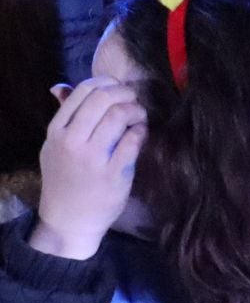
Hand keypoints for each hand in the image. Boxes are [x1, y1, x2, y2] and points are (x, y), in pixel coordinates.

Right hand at [30, 79, 145, 260]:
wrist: (68, 220)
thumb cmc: (65, 178)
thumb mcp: (54, 146)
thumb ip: (63, 116)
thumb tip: (60, 86)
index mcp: (56, 132)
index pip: (84, 91)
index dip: (108, 82)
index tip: (118, 89)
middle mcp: (72, 142)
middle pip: (104, 98)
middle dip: (126, 93)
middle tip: (133, 101)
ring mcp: (93, 158)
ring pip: (120, 115)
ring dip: (136, 111)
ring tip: (138, 118)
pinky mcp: (114, 172)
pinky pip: (134, 139)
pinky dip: (142, 131)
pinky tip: (140, 134)